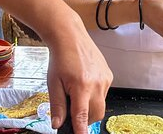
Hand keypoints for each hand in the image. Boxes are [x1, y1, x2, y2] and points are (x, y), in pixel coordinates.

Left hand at [46, 16, 112, 133]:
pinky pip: (104, 93)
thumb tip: (57, 124)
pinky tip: (84, 83)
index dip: (81, 130)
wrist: (70, 36)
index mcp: (81, 86)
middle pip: (96, 114)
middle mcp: (97, 83)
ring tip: (77, 91)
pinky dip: (94, 95)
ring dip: (90, 106)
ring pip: (101, 104)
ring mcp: (105, 79)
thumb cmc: (60, 58)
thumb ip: (57, 105)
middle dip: (86, 119)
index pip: (83, 116)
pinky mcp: (109, 75)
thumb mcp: (53, 83)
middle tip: (72, 110)